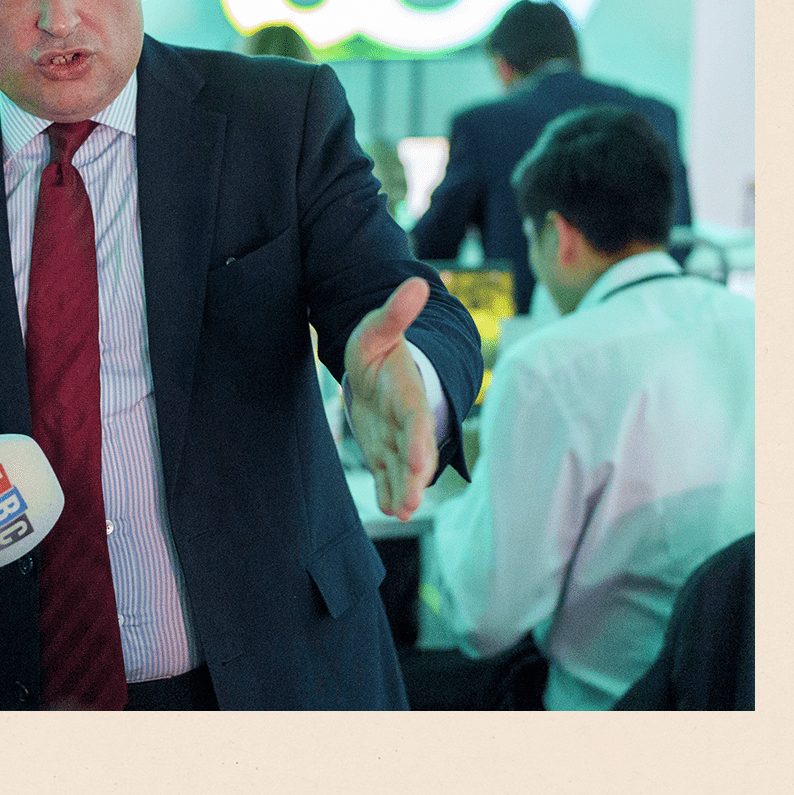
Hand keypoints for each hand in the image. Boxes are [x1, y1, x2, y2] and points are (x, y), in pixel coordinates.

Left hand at [345, 277, 436, 519]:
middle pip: (413, 450)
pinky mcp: (383, 451)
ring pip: (402, 469)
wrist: (374, 367)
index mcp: (407, 392)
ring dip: (402, 490)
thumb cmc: (377, 346)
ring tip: (402, 511)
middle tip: (411, 500)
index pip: (415, 419)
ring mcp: (395, 439)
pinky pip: (387, 475)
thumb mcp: (379, 328)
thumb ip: (395, 313)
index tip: (419, 460)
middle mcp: (405, 421)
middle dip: (413, 476)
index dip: (418, 439)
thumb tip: (415, 282)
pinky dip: (389, 492)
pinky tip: (390, 510)